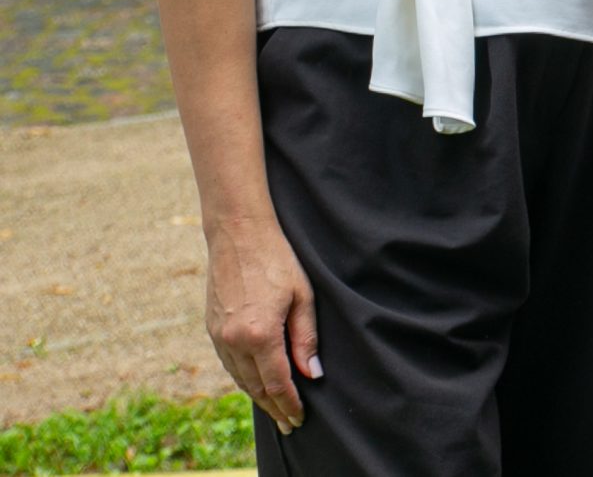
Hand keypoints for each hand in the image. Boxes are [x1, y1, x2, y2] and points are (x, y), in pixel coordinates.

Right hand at [204, 215, 320, 433]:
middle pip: (256, 387)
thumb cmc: (278, 261)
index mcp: (259, 335)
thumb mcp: (303, 297)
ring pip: (239, 378)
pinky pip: (228, 364)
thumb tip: (313, 374)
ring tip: (275, 410)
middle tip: (290, 424)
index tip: (300, 419)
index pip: (277, 383)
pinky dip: (243, 378)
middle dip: (274, 408)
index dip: (290, 404)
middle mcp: (233, 341)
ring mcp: (218, 336)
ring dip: (258, 397)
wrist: (238, 235)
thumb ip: (306, 338)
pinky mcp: (211, 329)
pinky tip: (256, 383)